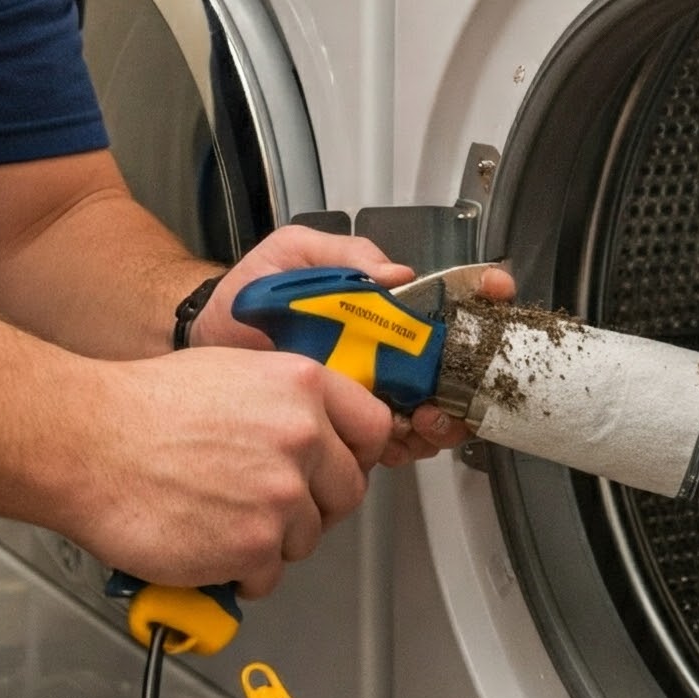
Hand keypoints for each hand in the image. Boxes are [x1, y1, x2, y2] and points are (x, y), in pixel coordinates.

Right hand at [63, 346, 394, 598]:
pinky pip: (270, 575)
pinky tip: (207, 544)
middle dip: (313, 505)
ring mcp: (282, 495)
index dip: (352, 455)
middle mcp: (303, 438)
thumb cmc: (142, 408)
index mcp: (302, 386)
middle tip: (269, 505)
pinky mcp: (254, 545)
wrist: (87, 443)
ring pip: (307, 538)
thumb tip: (318, 431)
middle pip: (347, 493)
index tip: (335, 468)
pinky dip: (241, 571)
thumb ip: (287, 400)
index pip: (371, 428)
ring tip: (221, 520)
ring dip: (271, 539)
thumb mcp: (233, 370)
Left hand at [190, 228, 514, 468]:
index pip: (444, 298)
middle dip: (467, 377)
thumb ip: (346, 256)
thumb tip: (398, 273)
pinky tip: (395, 437)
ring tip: (420, 416)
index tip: (495, 293)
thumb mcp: (294, 254)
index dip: (479, 295)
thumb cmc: (246, 295)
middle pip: (452, 366)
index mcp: (380, 304)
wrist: (203, 340)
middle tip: (453, 385)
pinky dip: (405, 443)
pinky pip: (394, 440)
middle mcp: (385, 348)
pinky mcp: (350, 425)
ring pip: (432, 408)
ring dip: (440, 416)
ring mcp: (373, 389)